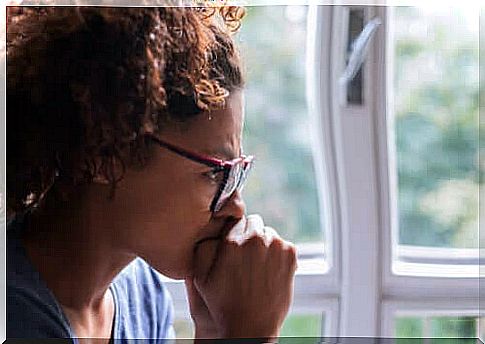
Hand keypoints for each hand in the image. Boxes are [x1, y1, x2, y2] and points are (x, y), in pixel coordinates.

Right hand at [191, 214, 297, 338]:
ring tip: (256, 266)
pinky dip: (278, 253)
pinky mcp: (290, 254)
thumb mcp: (201, 275)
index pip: (234, 219)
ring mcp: (276, 245)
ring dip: (264, 243)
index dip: (233, 232)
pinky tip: (269, 270)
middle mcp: (255, 238)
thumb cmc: (222, 304)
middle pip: (253, 222)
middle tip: (245, 256)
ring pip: (269, 233)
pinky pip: (283, 244)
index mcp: (232, 240)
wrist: (251, 327)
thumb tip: (216, 229)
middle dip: (249, 234)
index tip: (233, 246)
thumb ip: (204, 245)